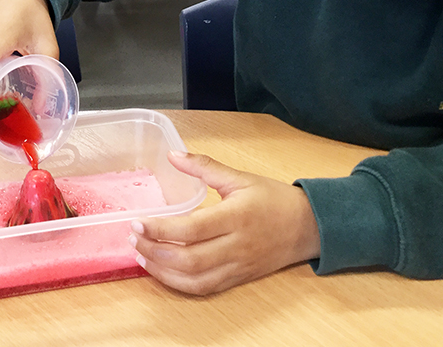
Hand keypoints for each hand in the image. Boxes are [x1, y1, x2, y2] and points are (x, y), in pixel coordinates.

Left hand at [129, 152, 319, 294]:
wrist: (308, 227)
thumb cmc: (274, 199)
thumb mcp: (240, 178)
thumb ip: (204, 167)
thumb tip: (173, 155)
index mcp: (236, 217)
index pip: (192, 229)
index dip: (161, 229)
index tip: (138, 222)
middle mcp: (236, 246)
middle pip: (189, 259)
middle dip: (155, 251)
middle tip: (133, 238)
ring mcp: (237, 266)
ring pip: (194, 279)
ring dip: (163, 271)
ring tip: (141, 255)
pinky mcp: (238, 278)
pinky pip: (205, 288)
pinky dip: (179, 284)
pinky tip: (162, 271)